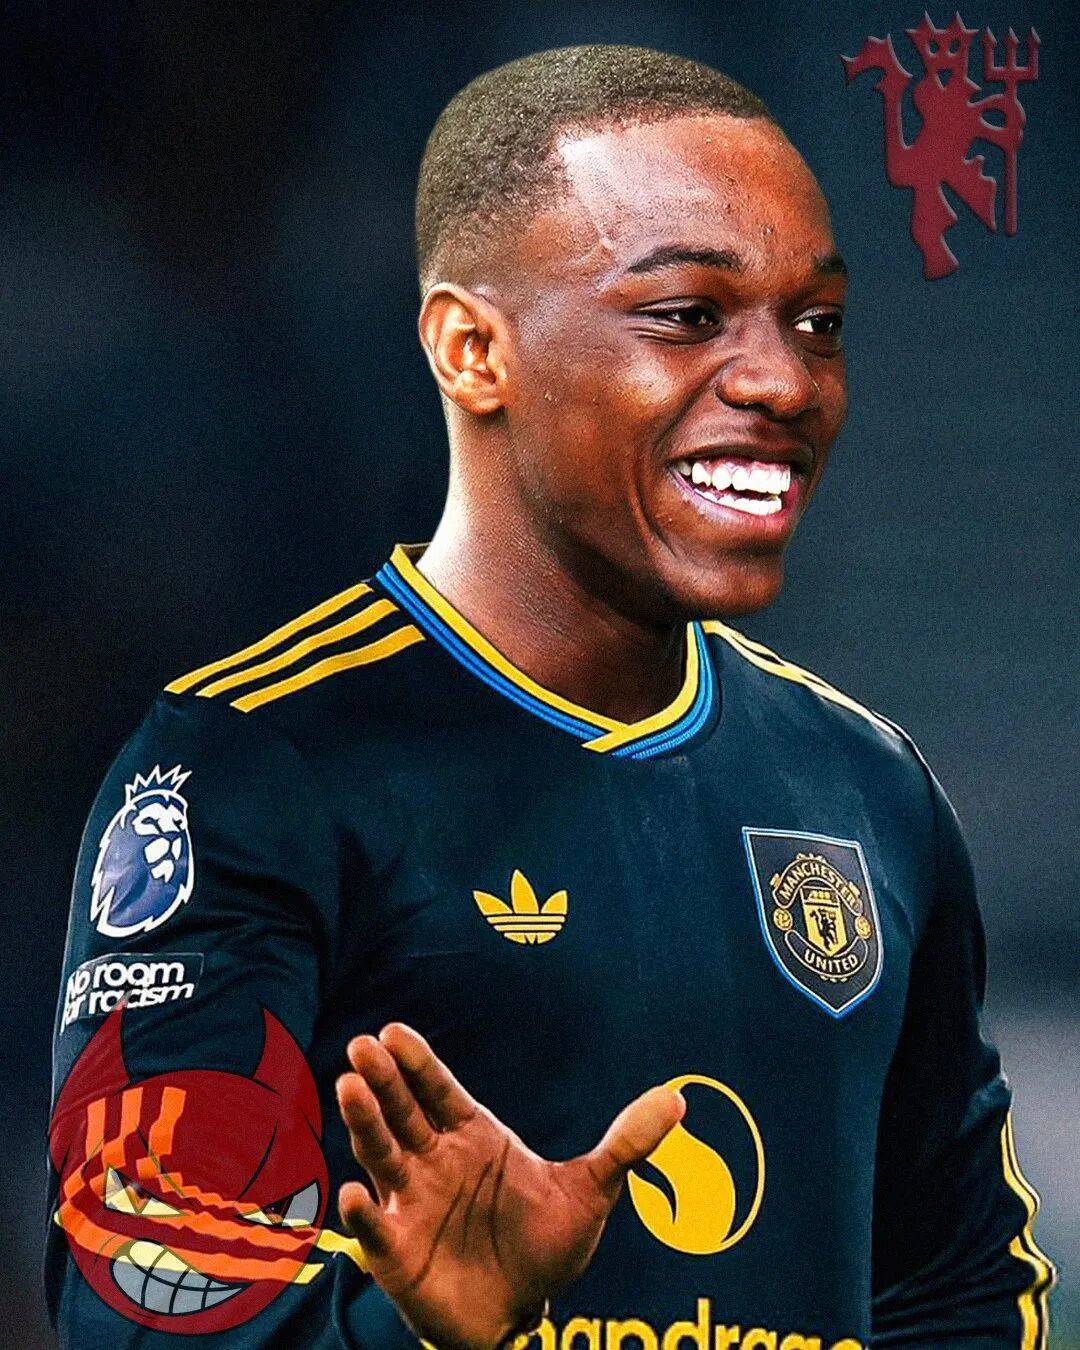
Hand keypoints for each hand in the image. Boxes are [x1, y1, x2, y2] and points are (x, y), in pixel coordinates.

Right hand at [336, 1024, 683, 1349]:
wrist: (523, 1314)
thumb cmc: (546, 1243)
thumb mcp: (592, 1191)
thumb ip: (627, 1143)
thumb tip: (677, 1098)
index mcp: (473, 1137)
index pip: (439, 1090)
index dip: (418, 1062)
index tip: (396, 1031)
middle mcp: (435, 1161)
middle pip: (403, 1111)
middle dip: (382, 1079)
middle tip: (363, 1047)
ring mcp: (412, 1204)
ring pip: (382, 1155)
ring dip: (364, 1124)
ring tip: (348, 1088)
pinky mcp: (399, 1253)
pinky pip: (375, 1230)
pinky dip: (361, 1214)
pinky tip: (352, 1195)